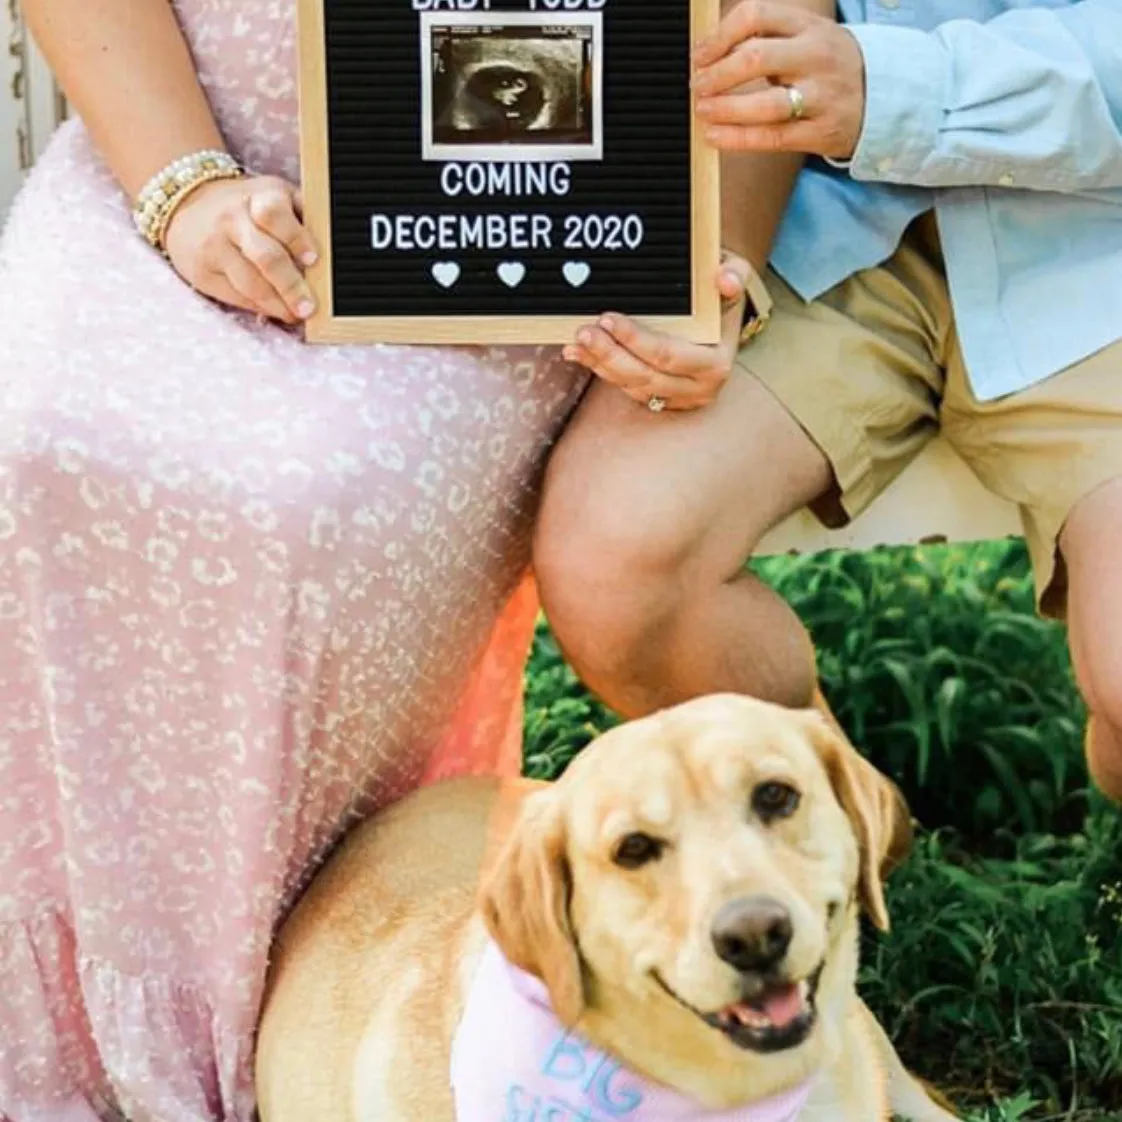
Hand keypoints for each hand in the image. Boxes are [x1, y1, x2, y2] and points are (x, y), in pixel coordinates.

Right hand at [164, 175, 319, 324]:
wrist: (190, 204)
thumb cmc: (250, 208)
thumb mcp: (277, 198)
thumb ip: (303, 218)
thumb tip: (334, 257)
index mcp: (259, 197)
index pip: (275, 215)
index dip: (297, 239)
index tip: (314, 260)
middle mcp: (233, 219)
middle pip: (266, 257)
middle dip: (292, 286)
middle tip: (309, 307)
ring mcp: (214, 245)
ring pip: (250, 283)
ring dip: (278, 304)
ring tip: (294, 314)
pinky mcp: (201, 271)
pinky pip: (235, 296)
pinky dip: (259, 307)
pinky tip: (273, 309)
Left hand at [562, 256, 750, 411]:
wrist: (721, 313)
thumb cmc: (721, 292)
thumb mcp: (736, 274)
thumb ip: (734, 274)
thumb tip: (725, 279)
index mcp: (716, 363)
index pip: (669, 355)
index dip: (635, 340)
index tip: (608, 319)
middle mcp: (699, 388)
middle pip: (645, 376)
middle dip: (610, 354)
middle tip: (584, 332)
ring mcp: (678, 398)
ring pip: (632, 386)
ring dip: (600, 365)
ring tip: (576, 343)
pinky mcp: (661, 399)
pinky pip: (627, 388)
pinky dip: (602, 370)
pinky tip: (581, 355)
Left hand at [692, 1, 864, 161]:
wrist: (886, 98)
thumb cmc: (830, 68)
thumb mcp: (807, 38)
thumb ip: (767, 39)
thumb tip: (711, 53)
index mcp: (809, 27)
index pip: (757, 16)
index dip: (720, 35)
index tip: (699, 55)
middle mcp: (816, 57)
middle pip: (757, 57)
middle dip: (718, 73)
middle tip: (698, 85)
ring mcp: (820, 96)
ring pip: (765, 103)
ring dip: (725, 107)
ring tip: (703, 110)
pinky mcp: (821, 132)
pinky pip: (772, 137)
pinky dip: (738, 138)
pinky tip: (715, 135)